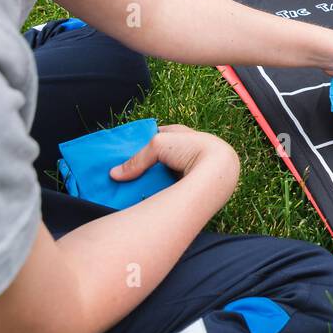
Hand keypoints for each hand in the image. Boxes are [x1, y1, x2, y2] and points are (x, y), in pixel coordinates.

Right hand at [110, 124, 234, 180]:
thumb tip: (114, 175)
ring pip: (176, 174)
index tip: (134, 148)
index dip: (149, 138)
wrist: (219, 174)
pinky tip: (160, 199)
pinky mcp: (204, 188)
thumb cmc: (193, 150)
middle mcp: (197, 151)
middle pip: (170, 156)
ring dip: (164, 179)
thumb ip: (136, 159)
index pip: (165, 134)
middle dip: (156, 163)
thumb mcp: (158, 146)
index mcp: (189, 135)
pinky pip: (183, 188)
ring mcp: (201, 170)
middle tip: (137, 171)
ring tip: (144, 187)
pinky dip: (172, 192)